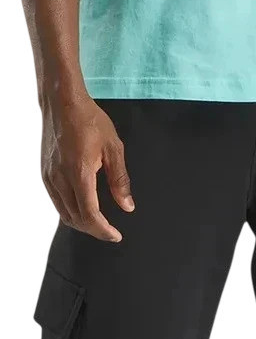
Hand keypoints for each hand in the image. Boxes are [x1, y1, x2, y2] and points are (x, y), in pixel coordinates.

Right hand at [41, 93, 134, 240]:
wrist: (63, 103)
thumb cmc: (90, 120)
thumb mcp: (113, 147)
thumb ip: (120, 179)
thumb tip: (127, 206)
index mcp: (79, 173)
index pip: (90, 214)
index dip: (103, 230)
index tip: (116, 235)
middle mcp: (60, 179)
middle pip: (76, 219)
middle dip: (94, 229)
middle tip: (111, 231)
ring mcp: (49, 177)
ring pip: (64, 214)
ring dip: (81, 223)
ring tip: (99, 222)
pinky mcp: (45, 174)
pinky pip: (57, 202)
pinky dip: (70, 211)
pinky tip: (83, 207)